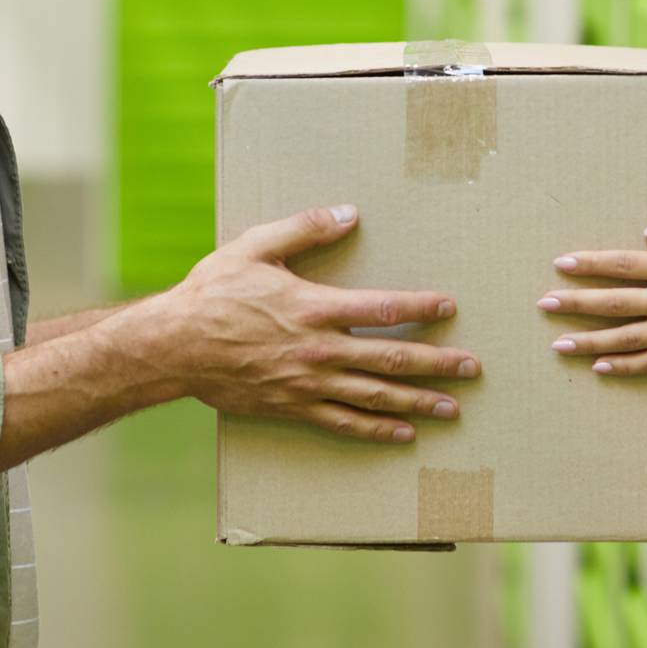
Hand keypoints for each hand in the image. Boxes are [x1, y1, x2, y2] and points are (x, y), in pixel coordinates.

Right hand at [155, 205, 479, 442]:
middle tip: (473, 369)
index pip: (383, 309)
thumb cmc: (213, 292)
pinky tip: (403, 435)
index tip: (450, 307)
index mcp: (314, 308)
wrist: (173, 346)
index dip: (421, 308)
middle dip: (436, 365)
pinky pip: (343, 423)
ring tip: (452, 408)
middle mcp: (318, 350)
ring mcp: (307, 384)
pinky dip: (376, 431)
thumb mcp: (256, 246)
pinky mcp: (292, 407)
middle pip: (390, 360)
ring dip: (418, 403)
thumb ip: (305, 229)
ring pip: (374, 397)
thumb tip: (349, 212)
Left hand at [537, 208, 646, 375]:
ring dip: (589, 341)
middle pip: (614, 303)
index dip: (589, 264)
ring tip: (559, 344)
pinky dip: (624, 366)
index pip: (622, 265)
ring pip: (626, 339)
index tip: (561, 264)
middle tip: (543, 305)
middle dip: (575, 304)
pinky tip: (600, 367)